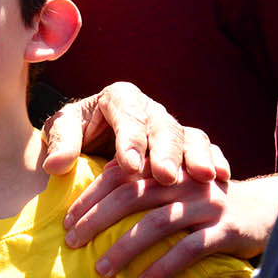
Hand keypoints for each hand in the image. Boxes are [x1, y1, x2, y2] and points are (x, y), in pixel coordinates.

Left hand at [41, 81, 227, 186]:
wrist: (95, 139)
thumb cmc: (78, 136)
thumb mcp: (65, 134)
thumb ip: (61, 144)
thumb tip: (56, 165)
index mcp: (119, 98)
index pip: (127, 116)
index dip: (130, 141)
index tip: (129, 167)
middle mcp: (150, 109)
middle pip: (163, 127)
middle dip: (166, 152)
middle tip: (166, 177)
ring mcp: (172, 127)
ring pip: (190, 137)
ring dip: (196, 158)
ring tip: (204, 179)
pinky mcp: (188, 146)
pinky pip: (208, 150)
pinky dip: (216, 161)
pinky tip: (220, 179)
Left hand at [65, 169, 277, 277]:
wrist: (268, 208)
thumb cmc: (205, 202)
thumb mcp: (175, 186)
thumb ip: (141, 189)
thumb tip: (88, 211)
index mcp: (167, 164)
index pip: (121, 174)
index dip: (90, 196)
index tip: (66, 221)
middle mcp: (185, 179)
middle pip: (131, 195)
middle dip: (96, 220)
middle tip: (72, 243)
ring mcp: (206, 203)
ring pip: (156, 224)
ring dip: (124, 249)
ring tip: (101, 271)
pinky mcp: (227, 229)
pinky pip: (189, 250)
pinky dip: (163, 268)